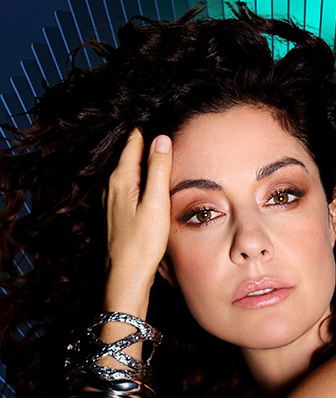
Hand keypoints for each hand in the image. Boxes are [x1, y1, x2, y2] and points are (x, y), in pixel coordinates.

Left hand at [103, 129, 171, 316]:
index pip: (133, 141)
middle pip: (129, 155)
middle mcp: (110, 187)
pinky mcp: (114, 214)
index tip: (163, 119)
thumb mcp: (156, 203)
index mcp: (120, 179)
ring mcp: (109, 201)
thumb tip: (161, 138)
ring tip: (160, 154)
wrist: (125, 278)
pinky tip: (150, 187)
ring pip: (127, 172)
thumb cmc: (142, 244)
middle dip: (144, 144)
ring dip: (142, 163)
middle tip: (164, 130)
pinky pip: (126, 187)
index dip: (148, 130)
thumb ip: (159, 169)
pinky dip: (139, 180)